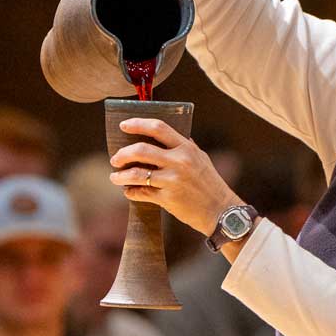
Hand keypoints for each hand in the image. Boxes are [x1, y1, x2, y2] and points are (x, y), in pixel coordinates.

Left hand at [110, 117, 241, 236]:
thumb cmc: (211, 184)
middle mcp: (179, 162)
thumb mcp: (201, 159)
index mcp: (186, 148)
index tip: (124, 125)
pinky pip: (141, 193)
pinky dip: (131, 192)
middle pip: (141, 150)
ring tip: (115, 177)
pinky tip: (128, 192)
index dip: (138, 124)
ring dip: (120, 176)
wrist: (221, 211)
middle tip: (115, 159)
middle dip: (123, 154)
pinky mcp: (168, 198)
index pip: (158, 128)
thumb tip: (165, 135)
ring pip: (136, 174)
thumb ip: (184, 146)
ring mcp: (172, 180)